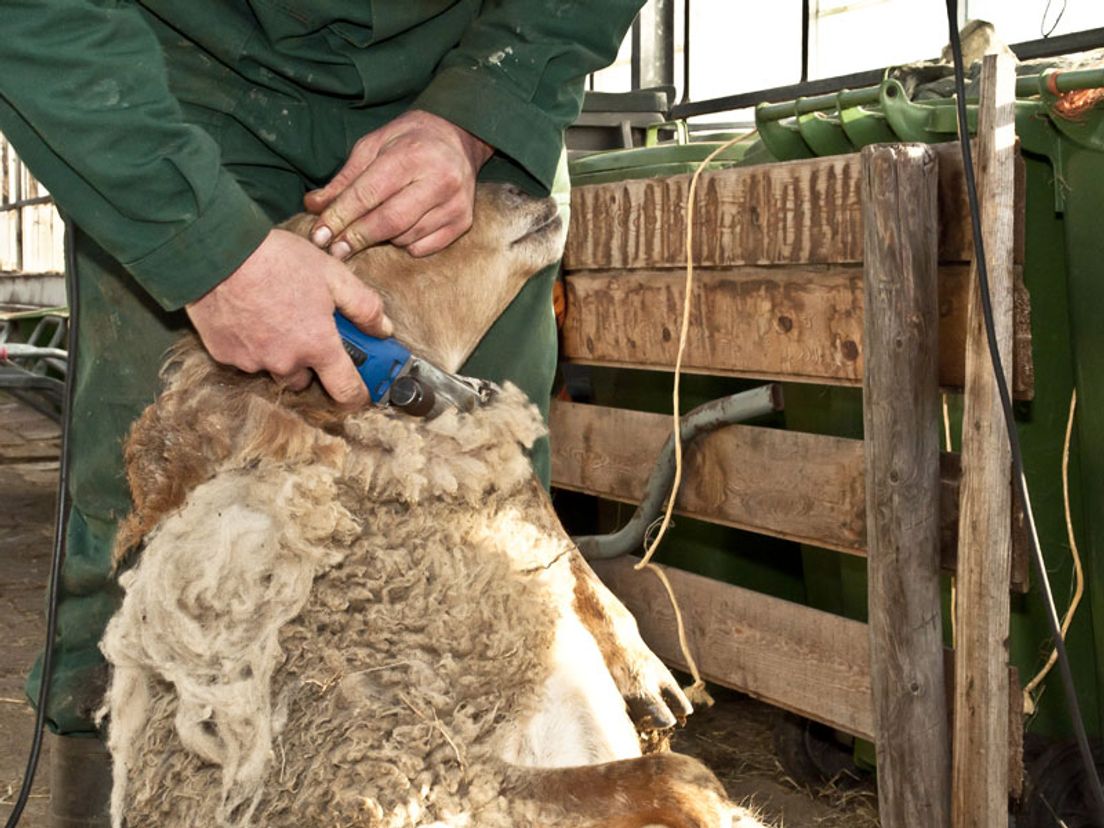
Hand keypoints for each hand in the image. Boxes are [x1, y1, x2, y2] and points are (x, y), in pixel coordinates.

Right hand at [185, 229, 392, 407]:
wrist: (218, 251)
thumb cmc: (278, 260)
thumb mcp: (333, 274)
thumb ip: (365, 306)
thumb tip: (383, 330)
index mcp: (318, 345)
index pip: (346, 391)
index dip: (357, 396)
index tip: (360, 394)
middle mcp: (286, 361)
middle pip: (306, 378)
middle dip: (311, 360)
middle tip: (306, 328)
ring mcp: (252, 361)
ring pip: (274, 367)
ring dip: (280, 351)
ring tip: (275, 315)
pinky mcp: (224, 355)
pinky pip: (246, 357)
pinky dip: (251, 343)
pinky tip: (249, 315)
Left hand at [304, 110, 492, 258]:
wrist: (459, 137)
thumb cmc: (410, 140)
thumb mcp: (373, 146)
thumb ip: (345, 179)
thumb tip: (313, 206)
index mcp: (412, 155)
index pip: (368, 194)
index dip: (340, 217)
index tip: (319, 235)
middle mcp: (439, 180)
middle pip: (389, 221)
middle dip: (357, 237)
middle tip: (335, 250)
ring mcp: (455, 203)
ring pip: (406, 237)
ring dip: (382, 239)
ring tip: (372, 228)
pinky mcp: (463, 222)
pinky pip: (424, 247)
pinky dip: (406, 244)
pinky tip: (401, 230)